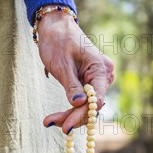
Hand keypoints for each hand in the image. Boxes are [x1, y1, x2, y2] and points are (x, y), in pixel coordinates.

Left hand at [37, 7, 113, 133]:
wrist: (56, 26)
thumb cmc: (58, 40)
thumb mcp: (62, 64)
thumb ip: (71, 85)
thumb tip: (79, 104)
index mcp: (101, 69)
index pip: (95, 100)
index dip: (80, 115)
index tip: (65, 127)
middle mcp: (103, 77)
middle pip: (90, 106)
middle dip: (71, 117)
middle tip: (48, 122)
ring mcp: (97, 81)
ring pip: (85, 106)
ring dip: (69, 115)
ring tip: (48, 121)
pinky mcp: (88, 83)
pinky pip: (81, 101)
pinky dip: (69, 109)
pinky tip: (53, 118)